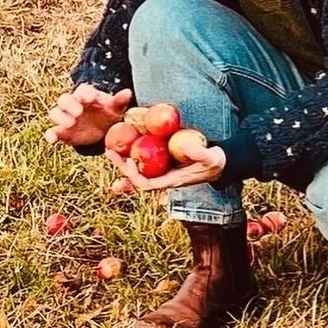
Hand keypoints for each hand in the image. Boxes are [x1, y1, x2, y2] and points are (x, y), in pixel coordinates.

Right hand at [43, 83, 132, 148]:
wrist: (102, 130)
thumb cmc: (109, 114)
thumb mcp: (115, 108)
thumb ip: (119, 101)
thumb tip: (128, 92)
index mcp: (86, 95)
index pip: (83, 90)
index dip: (86, 93)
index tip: (91, 99)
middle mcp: (73, 103)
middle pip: (64, 99)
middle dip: (70, 104)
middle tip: (79, 112)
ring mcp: (66, 117)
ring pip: (55, 112)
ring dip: (60, 117)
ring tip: (71, 124)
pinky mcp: (62, 131)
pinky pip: (52, 131)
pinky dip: (50, 134)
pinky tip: (52, 140)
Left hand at [105, 139, 228, 192]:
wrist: (219, 162)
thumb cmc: (215, 162)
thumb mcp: (210, 157)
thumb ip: (199, 152)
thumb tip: (183, 144)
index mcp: (171, 180)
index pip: (147, 185)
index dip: (135, 177)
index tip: (130, 162)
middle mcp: (163, 177)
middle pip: (136, 178)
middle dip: (121, 167)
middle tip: (109, 152)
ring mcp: (163, 170)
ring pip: (138, 170)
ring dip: (124, 161)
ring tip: (111, 149)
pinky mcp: (164, 161)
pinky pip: (146, 160)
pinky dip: (135, 154)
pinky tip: (127, 142)